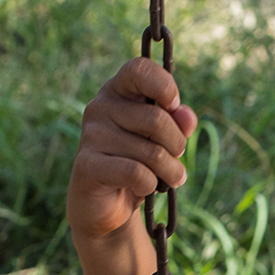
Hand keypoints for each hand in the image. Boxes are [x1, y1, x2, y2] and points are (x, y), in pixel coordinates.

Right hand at [67, 58, 197, 242]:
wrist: (106, 205)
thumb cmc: (138, 163)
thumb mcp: (163, 140)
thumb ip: (177, 123)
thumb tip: (186, 116)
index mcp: (119, 91)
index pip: (140, 69)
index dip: (165, 86)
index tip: (174, 107)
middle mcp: (100, 107)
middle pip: (157, 119)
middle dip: (177, 145)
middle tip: (175, 160)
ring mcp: (91, 134)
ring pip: (152, 152)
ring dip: (170, 172)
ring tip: (166, 179)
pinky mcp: (87, 164)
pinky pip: (137, 173)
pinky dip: (150, 185)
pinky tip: (143, 188)